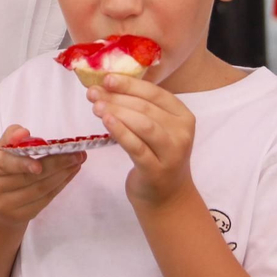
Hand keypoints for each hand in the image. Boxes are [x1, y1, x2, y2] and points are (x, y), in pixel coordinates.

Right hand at [0, 125, 84, 229]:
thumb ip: (11, 137)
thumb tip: (24, 133)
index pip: (4, 164)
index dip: (22, 164)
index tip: (39, 164)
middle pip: (27, 178)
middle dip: (55, 165)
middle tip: (76, 154)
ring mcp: (5, 206)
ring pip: (39, 190)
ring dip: (62, 175)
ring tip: (77, 161)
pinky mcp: (20, 216)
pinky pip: (45, 200)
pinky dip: (60, 185)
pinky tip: (70, 173)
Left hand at [88, 74, 196, 209]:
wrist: (167, 197)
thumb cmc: (157, 156)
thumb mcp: (158, 130)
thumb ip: (142, 109)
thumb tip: (108, 85)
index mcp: (183, 116)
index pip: (155, 93)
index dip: (130, 84)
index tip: (107, 78)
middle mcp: (182, 133)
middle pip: (146, 108)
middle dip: (117, 97)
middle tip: (93, 93)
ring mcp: (172, 153)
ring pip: (143, 124)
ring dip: (117, 111)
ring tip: (95, 106)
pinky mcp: (156, 170)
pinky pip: (136, 147)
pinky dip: (120, 131)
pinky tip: (106, 121)